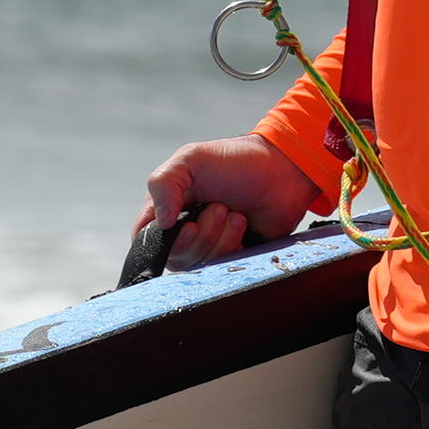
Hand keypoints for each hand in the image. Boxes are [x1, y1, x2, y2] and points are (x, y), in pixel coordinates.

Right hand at [140, 135, 328, 267]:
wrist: (282, 171)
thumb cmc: (235, 161)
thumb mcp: (191, 160)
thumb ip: (164, 184)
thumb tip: (161, 222)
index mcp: (167, 205)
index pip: (146, 238)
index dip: (162, 240)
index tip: (188, 225)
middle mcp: (183, 228)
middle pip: (176, 256)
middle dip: (202, 234)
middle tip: (220, 208)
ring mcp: (208, 243)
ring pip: (200, 263)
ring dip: (220, 237)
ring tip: (235, 213)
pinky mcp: (231, 255)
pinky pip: (222, 267)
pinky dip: (234, 246)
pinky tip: (244, 226)